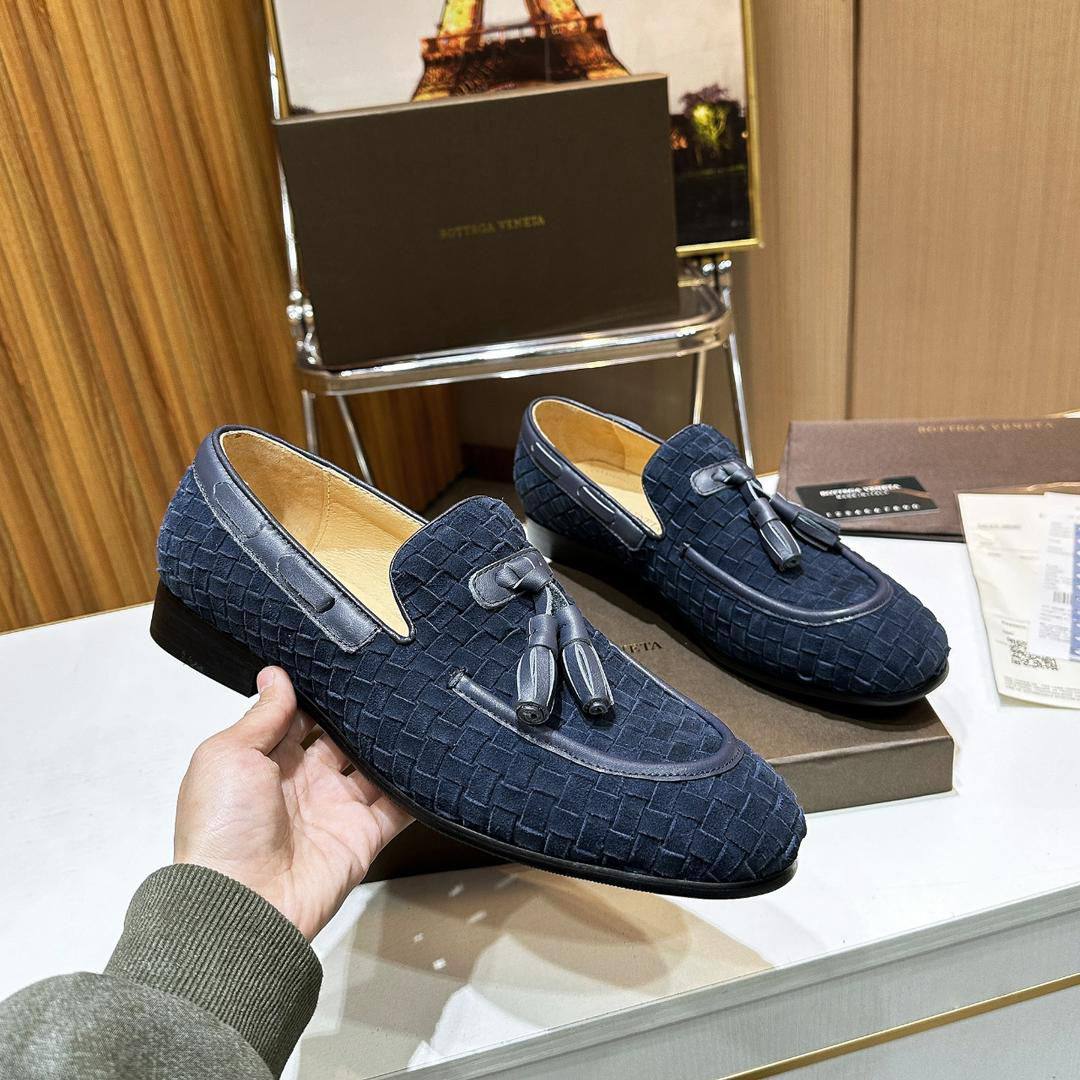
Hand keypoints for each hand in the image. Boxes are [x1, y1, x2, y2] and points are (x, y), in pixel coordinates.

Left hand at [174, 667, 410, 938]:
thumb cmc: (221, 830)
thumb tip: (275, 676)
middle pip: (340, 737)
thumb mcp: (227, 756)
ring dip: (390, 743)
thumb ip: (261, 716)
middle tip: (383, 677)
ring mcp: (335, 809)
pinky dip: (416, 786)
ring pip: (373, 765)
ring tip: (413, 706)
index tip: (340, 663)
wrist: (242, 904)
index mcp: (263, 762)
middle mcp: (302, 783)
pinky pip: (398, 806)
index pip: (297, 717)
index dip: (317, 692)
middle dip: (358, 713)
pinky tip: (431, 756)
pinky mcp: (363, 835)